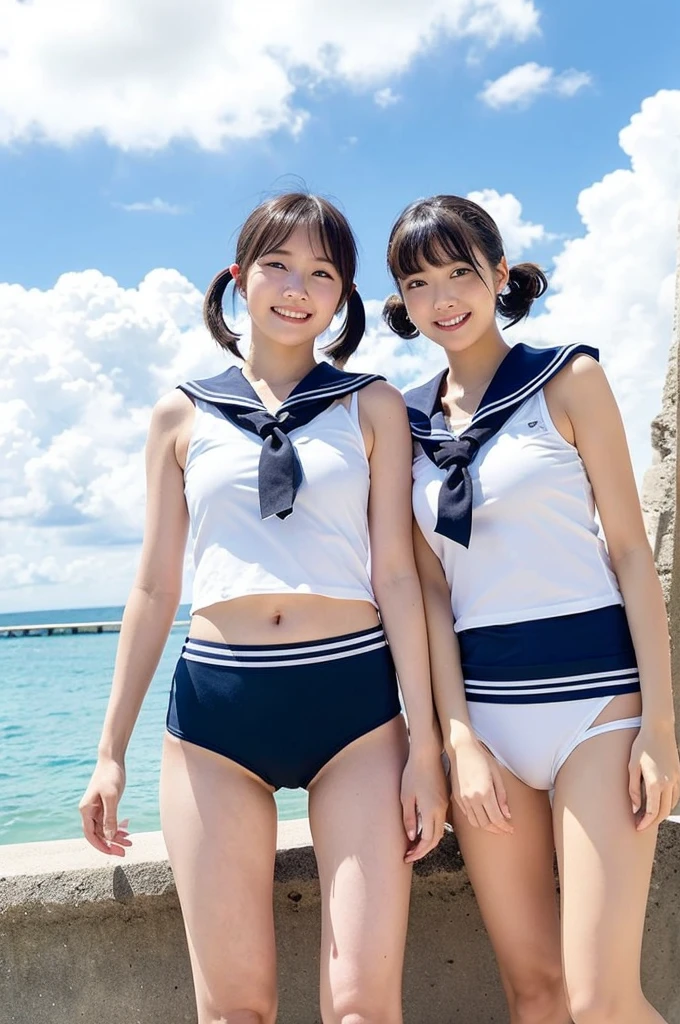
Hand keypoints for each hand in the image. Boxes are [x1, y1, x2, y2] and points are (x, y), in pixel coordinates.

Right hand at [78, 756, 131, 855]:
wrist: (112, 759)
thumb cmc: (111, 775)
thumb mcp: (112, 797)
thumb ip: (110, 817)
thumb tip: (109, 837)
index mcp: (86, 810)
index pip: (90, 835)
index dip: (101, 846)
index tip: (113, 853)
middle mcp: (89, 811)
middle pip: (98, 834)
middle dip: (111, 844)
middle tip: (125, 851)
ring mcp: (97, 808)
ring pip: (105, 829)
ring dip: (116, 837)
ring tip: (130, 842)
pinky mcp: (105, 805)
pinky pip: (109, 821)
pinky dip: (117, 828)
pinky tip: (126, 832)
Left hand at [401, 745, 448, 862]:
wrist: (426, 754)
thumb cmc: (413, 773)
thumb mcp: (406, 797)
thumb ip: (410, 818)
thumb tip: (412, 838)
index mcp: (431, 811)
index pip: (427, 841)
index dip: (418, 852)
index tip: (407, 857)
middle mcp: (441, 809)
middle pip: (436, 838)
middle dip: (423, 850)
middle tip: (409, 855)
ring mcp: (444, 803)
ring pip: (440, 829)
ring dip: (429, 840)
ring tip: (415, 845)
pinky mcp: (445, 797)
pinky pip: (441, 819)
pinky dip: (433, 829)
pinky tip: (423, 829)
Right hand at [449, 733, 512, 835]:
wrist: (461, 749)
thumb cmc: (481, 757)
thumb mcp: (496, 774)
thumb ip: (502, 796)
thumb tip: (507, 814)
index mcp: (484, 792)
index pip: (496, 819)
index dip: (505, 827)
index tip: (511, 829)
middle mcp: (472, 799)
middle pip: (485, 824)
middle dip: (497, 830)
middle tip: (505, 829)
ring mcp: (463, 799)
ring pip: (475, 822)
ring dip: (486, 827)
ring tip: (495, 826)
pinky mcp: (457, 797)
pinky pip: (467, 815)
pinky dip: (476, 820)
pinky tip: (483, 816)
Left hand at [629, 722, 679, 830]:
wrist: (658, 729)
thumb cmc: (642, 745)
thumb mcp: (632, 766)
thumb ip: (633, 789)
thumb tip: (635, 808)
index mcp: (655, 783)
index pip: (652, 811)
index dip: (645, 822)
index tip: (637, 827)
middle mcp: (669, 783)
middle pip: (663, 811)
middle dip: (652, 821)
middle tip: (641, 825)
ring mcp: (676, 779)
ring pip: (671, 804)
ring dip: (660, 813)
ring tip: (647, 815)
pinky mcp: (678, 774)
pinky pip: (675, 795)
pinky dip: (668, 803)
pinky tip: (658, 802)